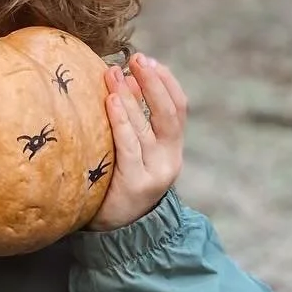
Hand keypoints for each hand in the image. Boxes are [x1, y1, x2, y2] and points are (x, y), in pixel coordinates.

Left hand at [88, 53, 186, 231]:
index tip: (149, 60)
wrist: (118, 233)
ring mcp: (155, 173)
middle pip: (169, 113)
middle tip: (135, 59)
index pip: (179, 108)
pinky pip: (130, 146)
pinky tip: (112, 102)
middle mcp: (170, 160)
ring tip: (114, 74)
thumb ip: (136, 124)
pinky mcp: (137, 184)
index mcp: (172, 150)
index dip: (166, 82)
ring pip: (147, 127)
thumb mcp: (134, 153)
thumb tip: (125, 80)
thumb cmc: (118, 185)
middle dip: (153, 82)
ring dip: (130, 96)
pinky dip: (122, 121)